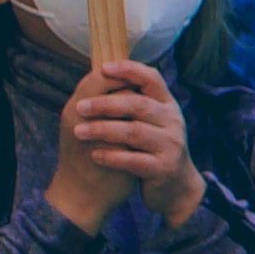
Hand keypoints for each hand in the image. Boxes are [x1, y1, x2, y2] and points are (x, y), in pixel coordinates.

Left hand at [53, 57, 201, 227]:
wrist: (175, 185)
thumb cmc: (152, 147)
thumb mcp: (150, 120)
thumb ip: (132, 101)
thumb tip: (99, 74)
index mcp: (166, 104)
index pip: (152, 79)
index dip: (129, 70)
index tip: (103, 68)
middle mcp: (173, 121)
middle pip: (139, 105)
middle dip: (106, 104)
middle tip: (79, 107)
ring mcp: (170, 145)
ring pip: (135, 132)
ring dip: (103, 130)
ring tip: (79, 132)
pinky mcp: (163, 169)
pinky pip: (134, 160)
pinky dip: (112, 157)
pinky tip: (95, 155)